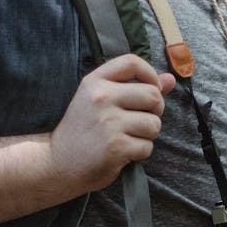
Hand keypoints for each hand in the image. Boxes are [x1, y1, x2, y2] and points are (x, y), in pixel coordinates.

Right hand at [50, 55, 176, 191]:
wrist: (56, 163)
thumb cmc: (81, 131)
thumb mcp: (98, 101)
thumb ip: (134, 87)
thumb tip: (170, 80)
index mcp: (95, 82)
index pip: (132, 62)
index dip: (150, 74)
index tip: (152, 88)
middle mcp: (101, 98)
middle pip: (153, 96)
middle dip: (155, 111)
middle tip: (140, 121)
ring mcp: (109, 123)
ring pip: (154, 124)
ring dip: (147, 135)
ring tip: (128, 137)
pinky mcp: (116, 147)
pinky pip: (147, 147)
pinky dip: (140, 152)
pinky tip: (122, 153)